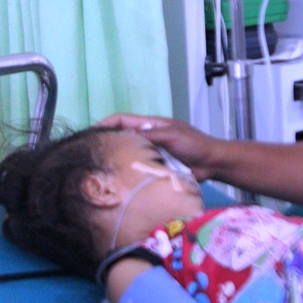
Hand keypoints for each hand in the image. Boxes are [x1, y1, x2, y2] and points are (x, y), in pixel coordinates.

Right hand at [98, 114, 219, 181]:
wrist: (212, 163)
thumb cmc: (194, 144)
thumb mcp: (171, 135)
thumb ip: (149, 135)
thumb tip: (123, 135)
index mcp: (151, 126)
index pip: (122, 120)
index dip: (106, 124)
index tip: (90, 133)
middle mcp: (148, 139)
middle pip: (122, 138)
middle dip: (107, 144)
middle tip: (90, 154)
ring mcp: (151, 154)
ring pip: (128, 156)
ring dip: (117, 160)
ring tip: (99, 170)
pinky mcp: (155, 169)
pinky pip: (137, 170)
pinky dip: (128, 174)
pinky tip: (117, 181)